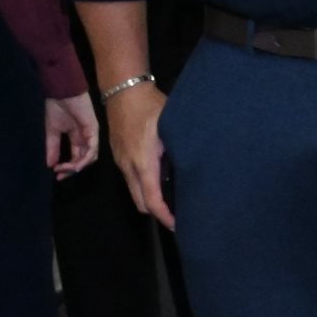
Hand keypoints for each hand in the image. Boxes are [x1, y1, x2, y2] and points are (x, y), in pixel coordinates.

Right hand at [45, 94, 97, 177]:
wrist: (61, 92)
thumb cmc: (56, 107)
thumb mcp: (52, 131)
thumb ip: (53, 147)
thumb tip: (49, 164)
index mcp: (77, 137)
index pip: (76, 157)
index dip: (68, 168)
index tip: (56, 175)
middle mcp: (86, 138)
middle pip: (84, 159)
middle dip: (72, 170)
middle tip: (60, 175)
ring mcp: (91, 134)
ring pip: (89, 157)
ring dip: (77, 166)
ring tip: (65, 169)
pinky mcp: (94, 130)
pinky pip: (92, 148)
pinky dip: (84, 158)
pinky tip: (74, 164)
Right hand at [103, 82, 173, 228]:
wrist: (123, 91)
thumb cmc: (151, 106)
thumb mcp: (172, 127)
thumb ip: (180, 149)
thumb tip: (197, 167)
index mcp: (143, 162)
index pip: (152, 200)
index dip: (165, 217)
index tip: (179, 225)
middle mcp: (129, 166)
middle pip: (141, 203)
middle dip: (158, 214)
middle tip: (179, 216)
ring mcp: (121, 162)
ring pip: (134, 192)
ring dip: (150, 200)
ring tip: (172, 201)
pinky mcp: (118, 156)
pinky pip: (131, 180)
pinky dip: (144, 187)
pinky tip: (161, 181)